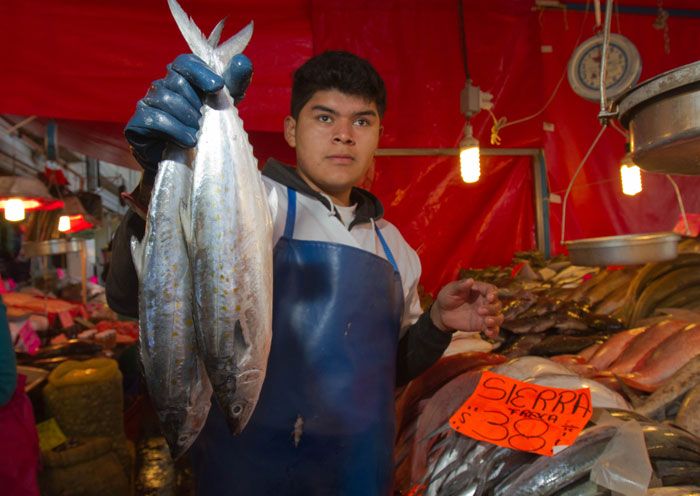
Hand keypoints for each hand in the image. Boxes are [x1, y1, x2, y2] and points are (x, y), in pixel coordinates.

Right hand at [124, 53, 252, 173]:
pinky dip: (175, 130)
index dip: (201, 72)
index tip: (218, 86)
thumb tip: (242, 61)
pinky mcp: (136, 124)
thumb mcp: (224, 109)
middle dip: (196, 104)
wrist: (186, 167)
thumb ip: (234, 86)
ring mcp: (146, 104)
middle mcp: (161, 87)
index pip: (185, 62)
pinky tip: (187, 142)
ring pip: (166, 99)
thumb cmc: (206, 133)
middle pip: (176, 81)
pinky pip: (154, 118)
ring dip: (188, 119)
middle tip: (204, 122)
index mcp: (181, 79)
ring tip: (197, 135)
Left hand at [430, 278, 502, 337]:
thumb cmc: (447, 297)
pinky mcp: (482, 325)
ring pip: (498, 317)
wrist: (442, 313)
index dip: (493, 293)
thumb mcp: (451, 290)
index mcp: (479, 290)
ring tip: (487, 322)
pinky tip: (488, 333)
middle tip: (480, 311)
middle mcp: (485, 302)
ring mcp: (485, 314)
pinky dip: (493, 332)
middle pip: (497, 304)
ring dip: (496, 320)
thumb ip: (461, 285)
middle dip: (492, 308)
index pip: (492, 290)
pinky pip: (492, 329)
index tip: (490, 297)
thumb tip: (471, 280)